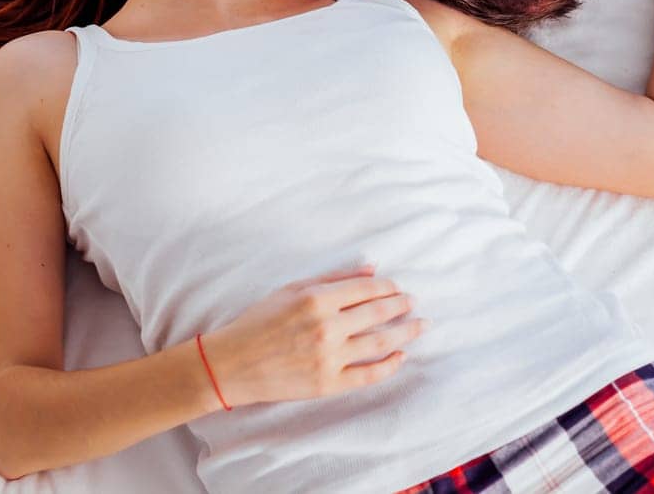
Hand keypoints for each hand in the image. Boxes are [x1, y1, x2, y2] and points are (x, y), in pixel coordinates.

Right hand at [198, 263, 424, 407]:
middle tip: (414, 302)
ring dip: (405, 333)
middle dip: (402, 306)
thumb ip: (333, 277)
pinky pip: (368, 376)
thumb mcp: (291, 289)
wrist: (233, 364)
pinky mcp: (328, 384)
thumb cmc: (259, 321)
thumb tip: (370, 269)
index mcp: (317, 299)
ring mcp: (329, 358)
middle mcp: (327, 327)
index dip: (388, 287)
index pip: (366, 289)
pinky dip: (389, 366)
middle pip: (378, 314)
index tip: (399, 287)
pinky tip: (401, 357)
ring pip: (380, 344)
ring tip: (420, 326)